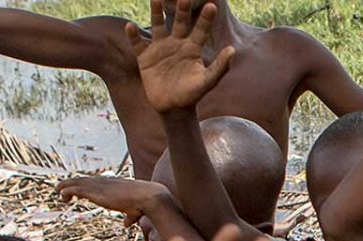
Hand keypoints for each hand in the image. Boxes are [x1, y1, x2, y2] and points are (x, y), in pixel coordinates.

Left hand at [57, 176, 169, 218]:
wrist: (148, 197)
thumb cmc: (144, 204)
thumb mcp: (135, 211)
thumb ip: (129, 217)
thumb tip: (126, 224)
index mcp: (114, 184)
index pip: (96, 181)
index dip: (87, 184)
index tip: (80, 188)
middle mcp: (106, 182)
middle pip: (85, 180)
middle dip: (73, 183)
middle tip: (63, 188)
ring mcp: (100, 186)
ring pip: (78, 183)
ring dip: (66, 186)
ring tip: (57, 190)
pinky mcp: (96, 192)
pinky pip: (76, 189)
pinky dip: (67, 190)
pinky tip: (60, 194)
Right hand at [126, 0, 234, 114]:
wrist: (173, 108)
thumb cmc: (192, 95)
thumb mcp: (207, 81)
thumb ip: (219, 67)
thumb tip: (232, 50)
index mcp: (193, 48)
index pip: (201, 29)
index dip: (205, 18)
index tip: (211, 6)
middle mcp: (177, 44)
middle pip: (179, 22)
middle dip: (182, 10)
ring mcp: (160, 49)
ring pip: (157, 27)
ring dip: (156, 13)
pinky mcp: (145, 58)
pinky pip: (138, 44)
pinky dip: (133, 36)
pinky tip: (130, 26)